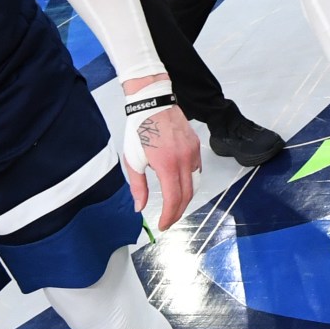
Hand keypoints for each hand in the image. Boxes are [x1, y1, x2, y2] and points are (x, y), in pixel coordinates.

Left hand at [122, 100, 199, 228]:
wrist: (153, 103)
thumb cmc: (140, 129)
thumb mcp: (133, 160)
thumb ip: (138, 187)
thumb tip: (139, 207)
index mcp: (167, 165)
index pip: (173, 199)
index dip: (169, 216)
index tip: (163, 225)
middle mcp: (184, 160)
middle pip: (187, 195)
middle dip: (177, 212)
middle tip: (168, 219)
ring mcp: (193, 152)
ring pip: (194, 183)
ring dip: (185, 197)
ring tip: (174, 204)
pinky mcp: (196, 146)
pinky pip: (196, 169)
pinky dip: (189, 180)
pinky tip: (180, 183)